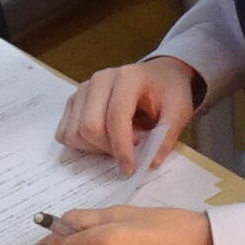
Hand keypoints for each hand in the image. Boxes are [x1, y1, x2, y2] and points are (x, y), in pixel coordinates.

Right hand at [57, 57, 201, 173]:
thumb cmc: (168, 91)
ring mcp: (83, 89)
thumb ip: (168, 134)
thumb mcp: (179, 109)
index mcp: (128, 77)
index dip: (121, 148)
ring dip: (94, 148)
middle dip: (107, 149)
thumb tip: (151, 162)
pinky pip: (65, 132)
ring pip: (74, 132)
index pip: (115, 117)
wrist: (158, 75)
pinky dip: (81, 144)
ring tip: (117, 144)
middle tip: (128, 152)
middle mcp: (100, 80)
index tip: (130, 169)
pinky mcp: (74, 101)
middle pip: (89, 127)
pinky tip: (102, 141)